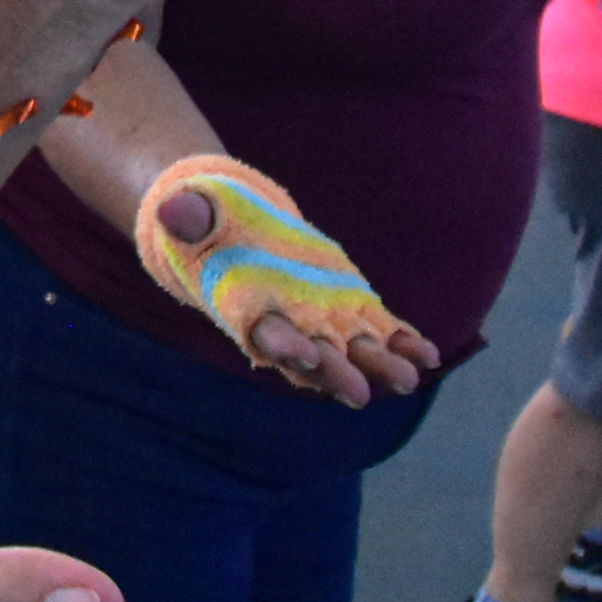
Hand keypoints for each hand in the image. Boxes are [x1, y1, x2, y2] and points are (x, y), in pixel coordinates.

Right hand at [151, 188, 441, 404]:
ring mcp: (321, 319)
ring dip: (379, 366)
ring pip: (353, 351)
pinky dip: (403, 344)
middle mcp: (286, 324)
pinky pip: (381, 332)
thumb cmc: (205, 221)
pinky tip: (427, 355)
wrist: (231, 231)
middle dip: (336, 373)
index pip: (263, 333)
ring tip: (408, 377)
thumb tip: (174, 210)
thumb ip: (188, 215)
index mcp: (244, 306)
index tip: (305, 353)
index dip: (283, 346)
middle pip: (313, 357)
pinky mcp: (349, 307)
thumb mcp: (193, 211)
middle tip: (360, 392)